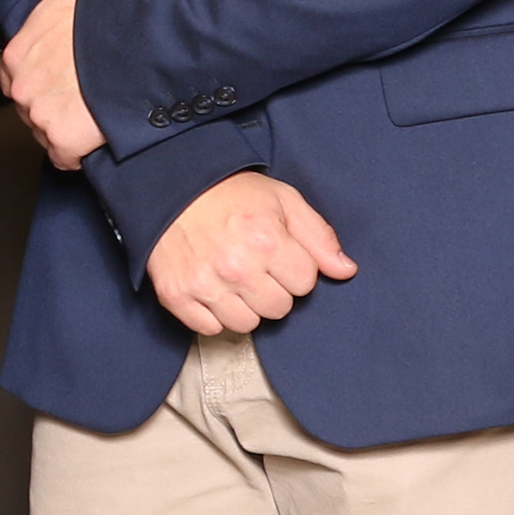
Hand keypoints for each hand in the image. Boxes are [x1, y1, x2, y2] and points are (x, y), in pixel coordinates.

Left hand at [0, 0, 107, 170]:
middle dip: (53, 103)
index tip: (67, 74)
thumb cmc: (109, 13)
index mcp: (16, 54)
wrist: (141, 43)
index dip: (43, 76)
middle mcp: (21, 87)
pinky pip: (64, 157)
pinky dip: (79, 151)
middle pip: (30, 106)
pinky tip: (97, 131)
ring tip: (95, 108)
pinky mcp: (63, 141)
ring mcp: (40, 116)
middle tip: (86, 92)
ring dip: (66, 127)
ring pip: (46, 132)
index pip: (17, 75)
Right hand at [148, 170, 358, 335]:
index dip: (295, 268)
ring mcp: (204, 284)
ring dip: (244, 305)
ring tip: (232, 277)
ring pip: (247, 324)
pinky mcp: (176, 296)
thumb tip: (345, 270)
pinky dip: (213, 314)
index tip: (277, 252)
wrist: (168, 185)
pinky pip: (210, 328)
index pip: (305, 284)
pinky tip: (211, 288)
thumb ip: (318, 236)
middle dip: (273, 289)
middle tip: (255, 264)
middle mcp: (236, 268)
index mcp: (266, 241)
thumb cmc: (228, 192)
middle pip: (279, 309)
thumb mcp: (282, 199)